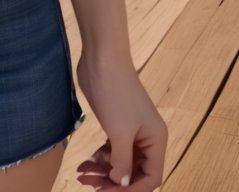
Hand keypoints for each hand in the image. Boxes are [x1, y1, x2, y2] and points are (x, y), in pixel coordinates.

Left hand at [75, 54, 166, 189]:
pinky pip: (111, 150)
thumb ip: (122, 162)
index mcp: (156, 140)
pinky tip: (85, 163)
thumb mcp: (119, 132)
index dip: (132, 190)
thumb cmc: (115, 92)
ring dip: (103, 172)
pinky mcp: (116, 124)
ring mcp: (131, 131)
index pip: (151, 177)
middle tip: (91, 186)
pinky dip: (99, 159)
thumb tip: (121, 184)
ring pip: (120, 163)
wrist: (101, 59)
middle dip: (114, 182)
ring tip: (82, 175)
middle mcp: (147, 138)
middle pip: (134, 172)